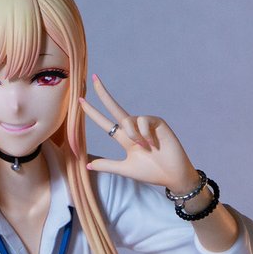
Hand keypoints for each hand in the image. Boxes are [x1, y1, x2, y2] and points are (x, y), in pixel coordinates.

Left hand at [79, 74, 199, 193]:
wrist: (172, 175)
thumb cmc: (151, 173)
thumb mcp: (125, 169)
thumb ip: (107, 166)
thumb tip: (88, 165)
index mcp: (125, 139)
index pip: (106, 123)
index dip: (93, 113)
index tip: (81, 102)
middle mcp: (134, 129)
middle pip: (115, 108)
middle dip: (103, 94)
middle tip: (93, 78)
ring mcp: (145, 124)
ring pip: (128, 120)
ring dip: (133, 136)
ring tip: (145, 148)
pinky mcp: (157, 122)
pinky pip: (142, 120)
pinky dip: (145, 134)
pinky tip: (153, 144)